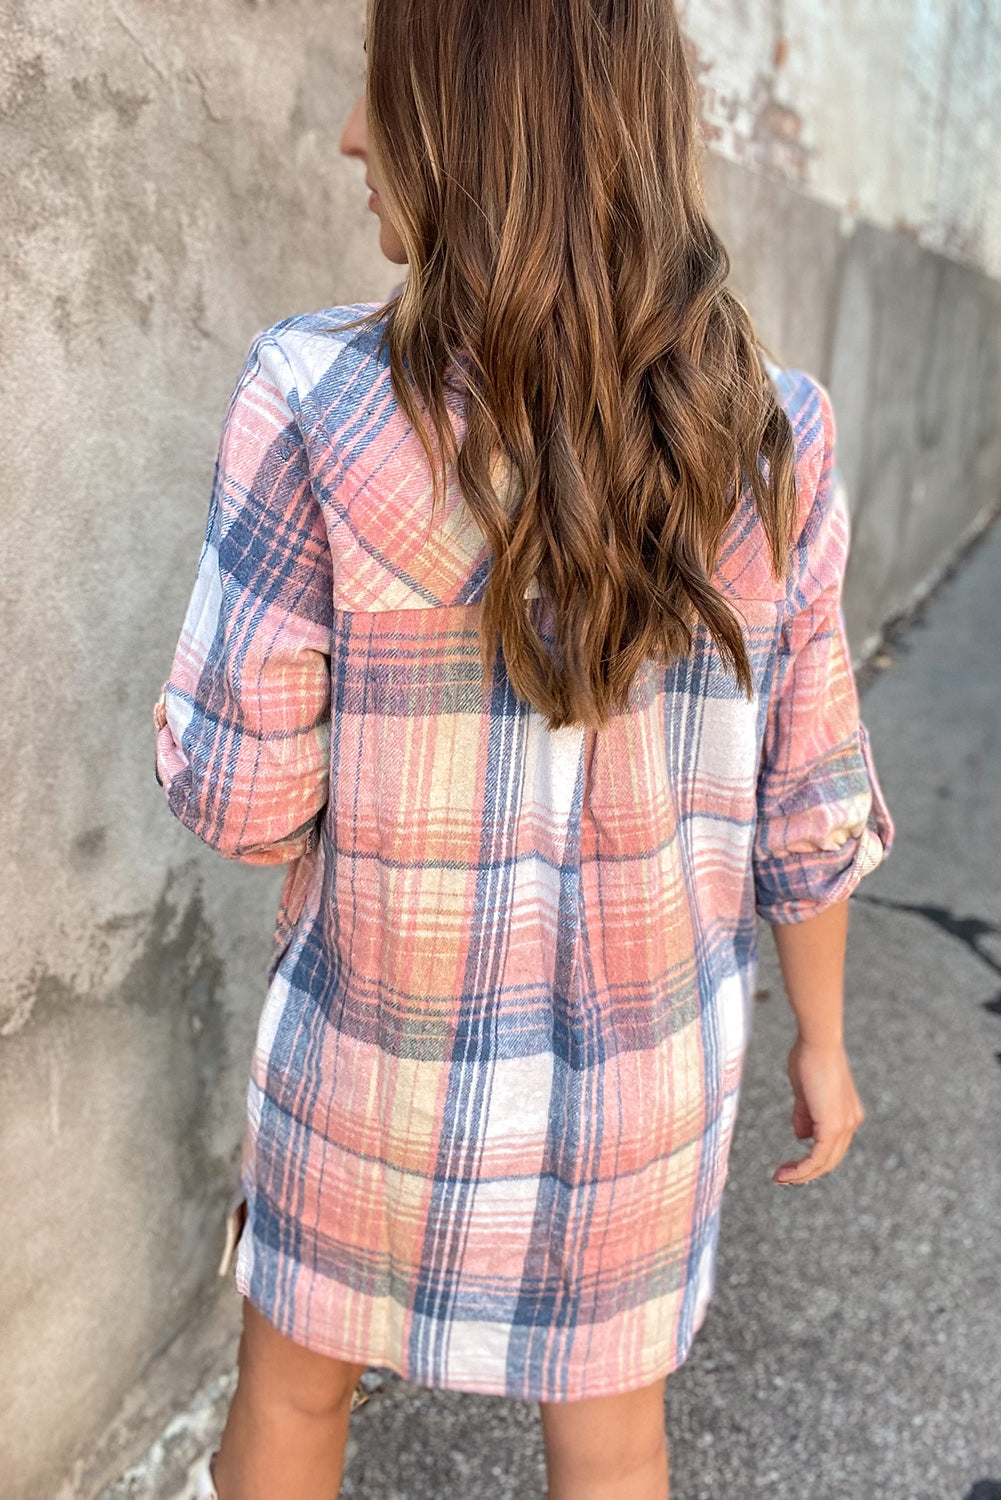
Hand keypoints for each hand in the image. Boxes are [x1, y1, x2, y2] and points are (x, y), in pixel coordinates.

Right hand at [773, 1037, 864, 1184]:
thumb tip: (801, 1136)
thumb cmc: (810, 1056)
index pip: (831, 1146)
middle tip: (783, 1176)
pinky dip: (802, 1169)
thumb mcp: (804, 1091)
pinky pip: (818, 1158)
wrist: (819, 1041)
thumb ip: (805, 1114)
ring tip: (780, 1177)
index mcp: (846, 1114)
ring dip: (801, 1174)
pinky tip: (786, 1173)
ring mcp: (844, 1126)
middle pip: (830, 1160)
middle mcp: (850, 1123)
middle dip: (806, 1172)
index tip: (790, 1163)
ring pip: (825, 1163)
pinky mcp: (833, 1127)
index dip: (811, 1159)